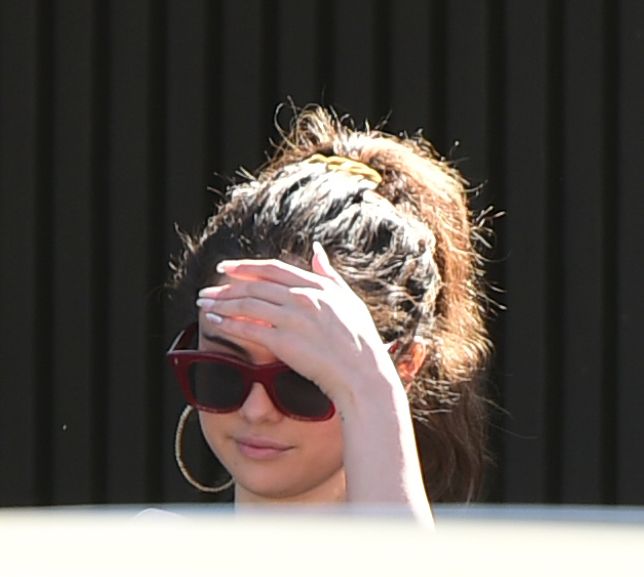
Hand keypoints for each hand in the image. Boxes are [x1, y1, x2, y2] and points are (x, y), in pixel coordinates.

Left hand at [196, 242, 401, 409]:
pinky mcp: (284, 342)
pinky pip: (249, 328)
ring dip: (221, 302)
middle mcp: (302, 297)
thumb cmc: (360, 340)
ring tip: (204, 304)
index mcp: (317, 286)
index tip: (226, 267)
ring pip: (247, 304)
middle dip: (226, 286)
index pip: (272, 269)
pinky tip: (214, 322)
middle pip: (255, 286)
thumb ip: (329, 274)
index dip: (245, 267)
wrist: (362, 373)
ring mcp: (292, 318)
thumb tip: (317, 250)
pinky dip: (228, 323)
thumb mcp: (349, 299)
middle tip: (207, 290)